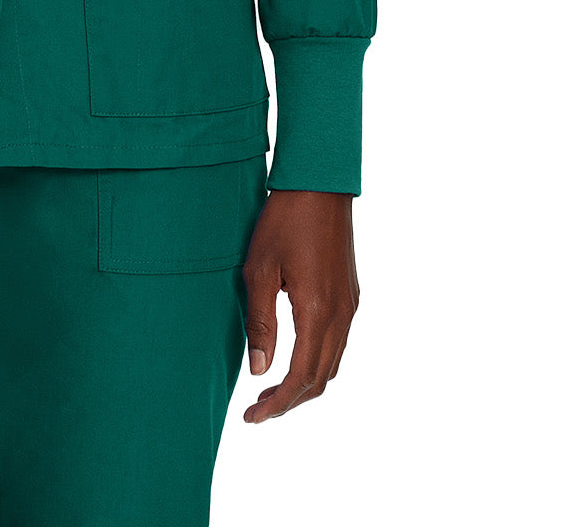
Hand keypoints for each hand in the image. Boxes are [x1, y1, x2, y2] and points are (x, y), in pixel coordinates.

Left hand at [241, 188, 358, 422]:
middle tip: (257, 411)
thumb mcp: (259, 269)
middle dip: (290, 401)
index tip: (252, 418)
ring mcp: (350, 306)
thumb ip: (261, 323)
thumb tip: (260, 371)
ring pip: (332, 363)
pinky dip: (317, 362)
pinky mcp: (351, 295)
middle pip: (320, 379)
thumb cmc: (283, 221)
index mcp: (317, 312)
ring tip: (271, 390)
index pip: (300, 377)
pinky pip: (338, 343)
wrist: (319, 185)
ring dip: (305, 384)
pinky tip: (294, 357)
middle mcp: (341, 315)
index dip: (277, 405)